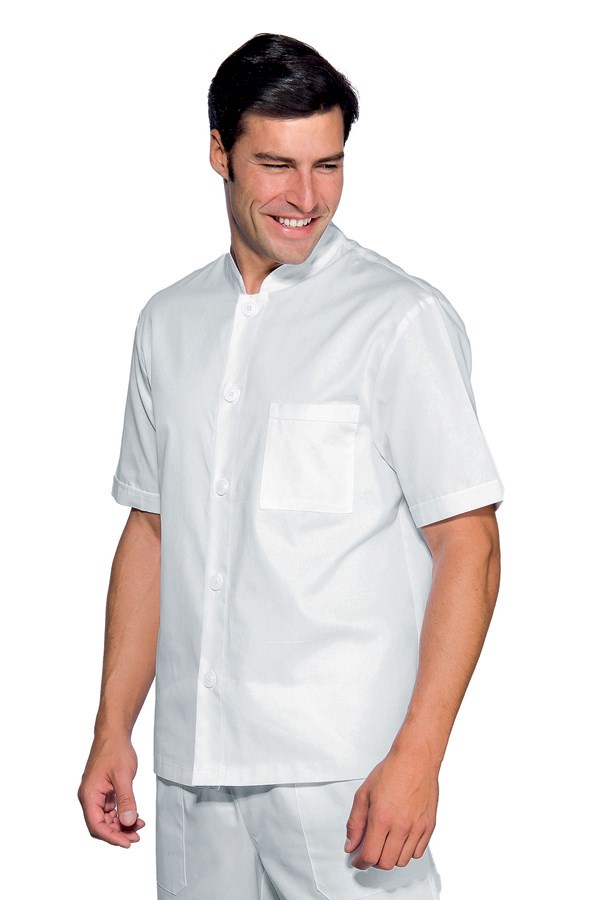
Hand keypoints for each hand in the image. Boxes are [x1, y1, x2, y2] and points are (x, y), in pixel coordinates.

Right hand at [78, 736, 144, 847]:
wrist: (114, 734)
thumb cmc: (115, 750)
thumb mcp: (123, 776)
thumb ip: (126, 800)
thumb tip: (129, 822)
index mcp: (89, 794)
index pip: (96, 825)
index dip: (111, 837)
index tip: (127, 843)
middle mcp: (89, 797)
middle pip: (101, 825)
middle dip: (118, 832)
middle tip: (136, 837)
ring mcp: (96, 794)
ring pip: (106, 819)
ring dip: (121, 825)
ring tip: (139, 826)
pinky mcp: (103, 792)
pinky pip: (110, 810)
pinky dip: (122, 814)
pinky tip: (134, 816)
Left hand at [344, 744, 438, 869]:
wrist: (416, 759)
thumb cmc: (391, 772)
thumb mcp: (363, 794)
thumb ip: (355, 823)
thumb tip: (351, 844)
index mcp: (382, 818)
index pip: (370, 856)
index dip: (360, 862)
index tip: (358, 860)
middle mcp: (401, 826)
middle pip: (386, 863)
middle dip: (374, 861)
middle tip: (369, 849)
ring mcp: (417, 828)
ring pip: (402, 861)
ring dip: (391, 857)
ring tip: (385, 842)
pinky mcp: (429, 826)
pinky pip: (417, 853)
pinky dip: (407, 851)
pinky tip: (400, 839)